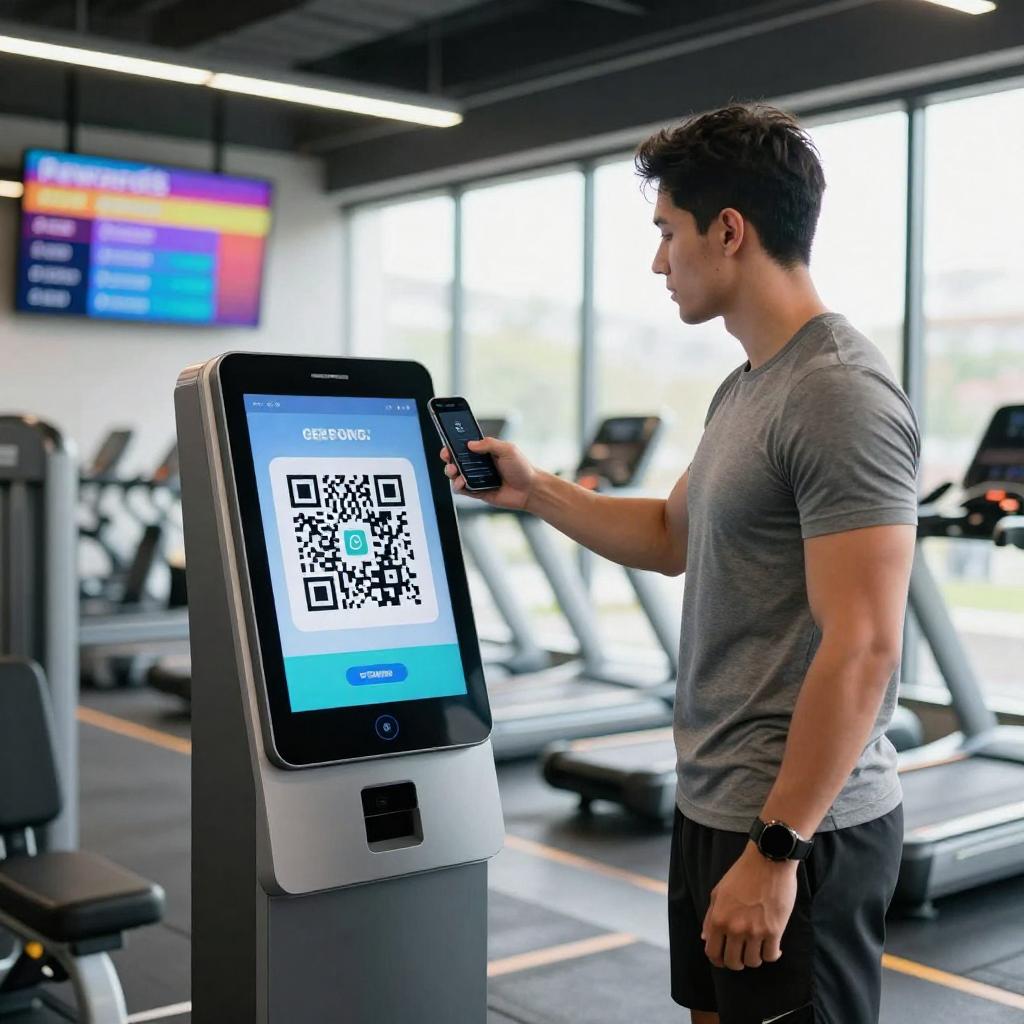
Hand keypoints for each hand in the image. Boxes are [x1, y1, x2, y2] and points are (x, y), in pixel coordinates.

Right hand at [440, 437, 535, 509]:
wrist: (530, 490)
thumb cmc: (522, 468)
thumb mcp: (508, 449)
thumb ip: (489, 444)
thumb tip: (470, 444)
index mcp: (484, 452)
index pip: (464, 447)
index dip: (453, 446)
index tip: (448, 446)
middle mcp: (478, 465)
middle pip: (456, 461)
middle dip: (448, 459)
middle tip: (449, 459)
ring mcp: (477, 479)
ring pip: (456, 476)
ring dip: (452, 473)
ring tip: (456, 472)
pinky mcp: (477, 492)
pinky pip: (462, 490)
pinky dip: (458, 487)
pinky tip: (462, 483)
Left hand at [701, 843, 797, 970]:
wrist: (767, 861)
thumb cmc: (742, 874)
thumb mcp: (718, 892)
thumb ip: (710, 916)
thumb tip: (705, 937)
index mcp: (718, 918)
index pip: (713, 953)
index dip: (718, 960)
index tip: (724, 958)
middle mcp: (734, 928)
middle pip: (733, 962)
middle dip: (737, 962)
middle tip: (742, 953)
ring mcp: (755, 931)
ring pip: (753, 962)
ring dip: (754, 957)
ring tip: (757, 946)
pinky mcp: (774, 931)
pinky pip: (771, 956)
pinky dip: (771, 954)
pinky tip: (772, 946)